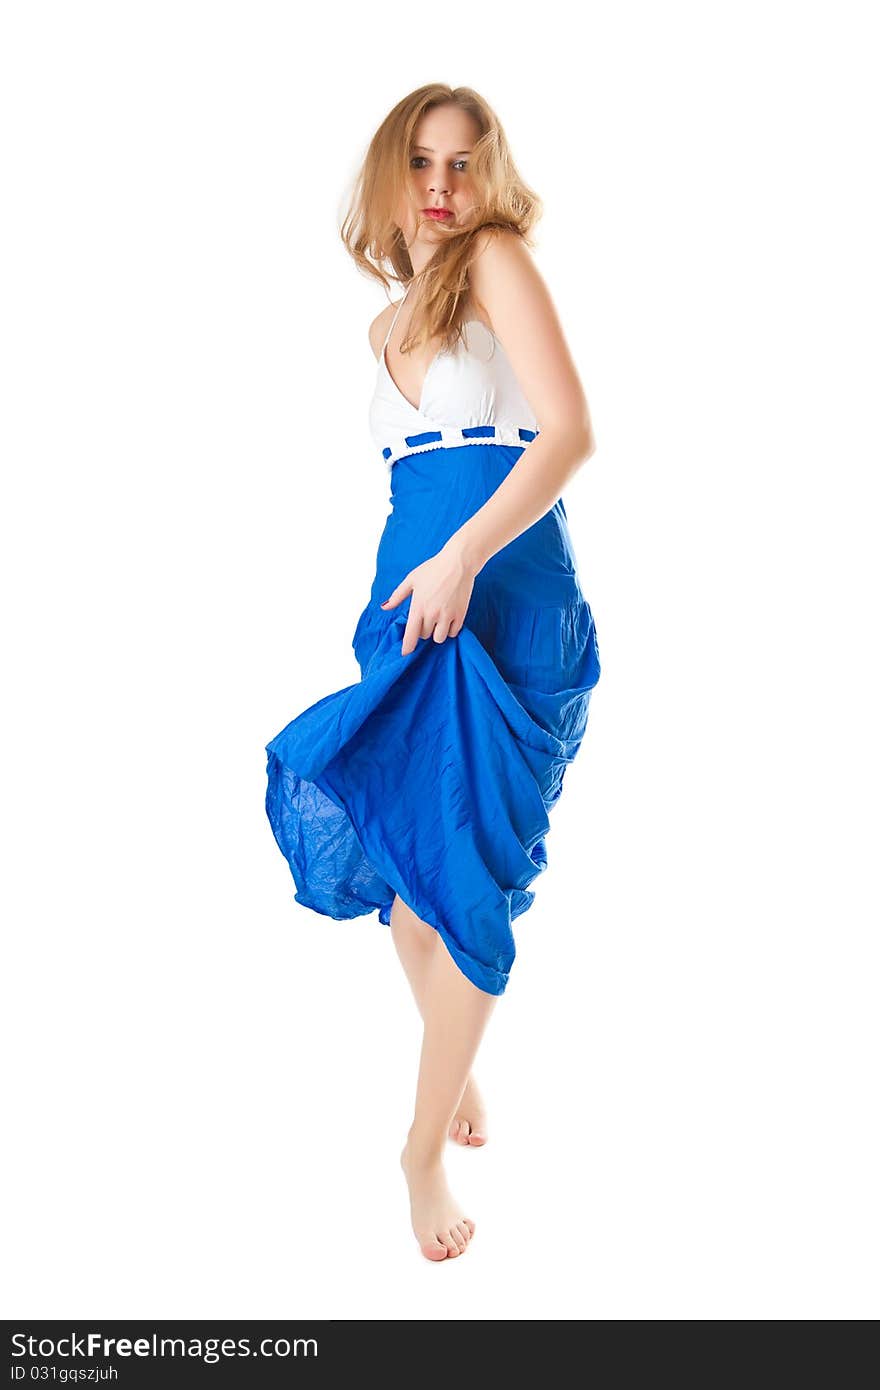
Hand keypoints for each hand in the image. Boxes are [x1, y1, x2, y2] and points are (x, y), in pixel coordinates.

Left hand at [380, 541, 476, 656]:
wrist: (458, 563)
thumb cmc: (433, 569)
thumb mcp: (411, 579)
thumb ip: (398, 596)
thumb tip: (385, 608)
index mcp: (418, 606)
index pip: (411, 634)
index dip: (407, 646)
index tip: (405, 653)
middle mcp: (432, 614)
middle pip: (425, 636)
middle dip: (423, 630)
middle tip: (426, 618)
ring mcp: (447, 615)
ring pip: (439, 638)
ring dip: (436, 633)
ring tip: (437, 621)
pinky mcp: (460, 615)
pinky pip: (453, 633)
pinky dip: (449, 630)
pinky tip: (448, 620)